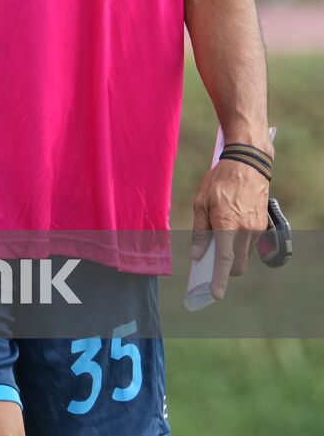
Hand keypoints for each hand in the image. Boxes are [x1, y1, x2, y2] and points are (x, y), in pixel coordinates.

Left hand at [190, 158, 270, 299]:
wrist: (248, 165)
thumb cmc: (219, 182)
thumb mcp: (201, 203)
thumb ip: (199, 231)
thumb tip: (196, 254)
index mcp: (227, 224)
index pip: (224, 259)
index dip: (219, 279)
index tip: (215, 295)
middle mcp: (246, 230)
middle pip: (237, 265)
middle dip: (225, 270)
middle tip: (208, 265)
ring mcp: (257, 229)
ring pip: (244, 255)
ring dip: (232, 254)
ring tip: (217, 236)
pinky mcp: (263, 226)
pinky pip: (249, 243)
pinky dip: (238, 243)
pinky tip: (229, 226)